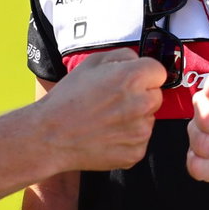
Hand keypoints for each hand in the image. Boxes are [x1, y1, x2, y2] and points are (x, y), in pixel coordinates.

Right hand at [41, 49, 164, 172]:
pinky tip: (106, 134)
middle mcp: (141, 105)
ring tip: (106, 118)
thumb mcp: (91, 63)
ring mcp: (140, 132)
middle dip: (141, 95)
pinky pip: (140, 140)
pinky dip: (127, 138)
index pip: (159, 71)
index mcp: (132, 78)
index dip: (144, 74)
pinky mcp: (135, 153)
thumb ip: (123, 56)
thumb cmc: (67, 99)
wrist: (49, 136)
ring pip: (148, 119)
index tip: (131, 80)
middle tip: (114, 100)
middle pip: (156, 96)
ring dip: (135, 117)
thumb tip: (138, 61)